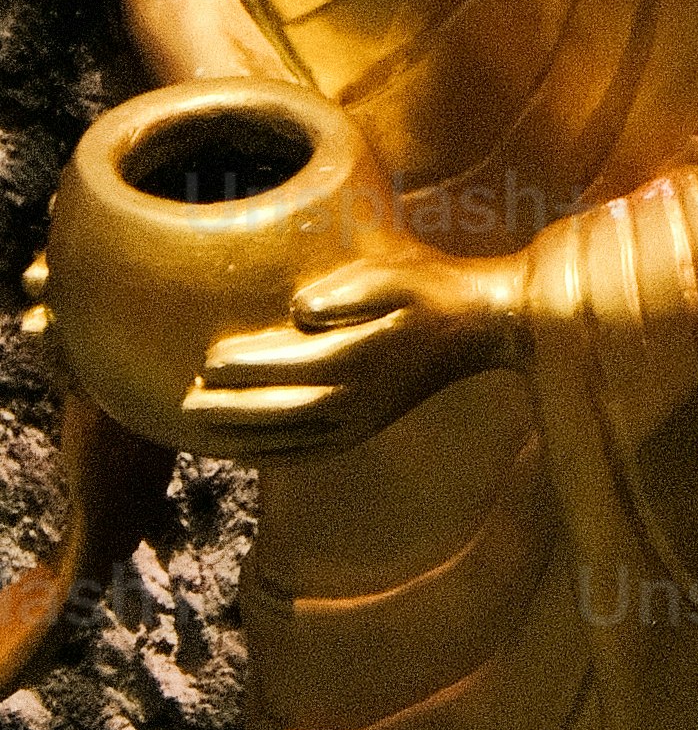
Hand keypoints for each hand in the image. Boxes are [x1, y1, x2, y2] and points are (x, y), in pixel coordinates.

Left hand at [183, 242, 520, 452]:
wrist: (480, 328)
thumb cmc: (434, 289)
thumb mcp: (395, 275)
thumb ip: (347, 292)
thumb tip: (299, 310)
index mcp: (359, 357)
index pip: (289, 366)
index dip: (245, 366)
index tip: (206, 360)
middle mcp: (356, 398)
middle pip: (280, 411)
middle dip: (230, 409)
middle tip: (185, 403)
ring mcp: (360, 420)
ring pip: (288, 438)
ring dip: (241, 436)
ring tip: (200, 429)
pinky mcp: (364, 429)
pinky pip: (308, 453)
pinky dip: (270, 454)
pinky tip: (245, 450)